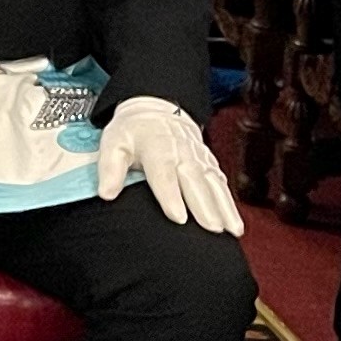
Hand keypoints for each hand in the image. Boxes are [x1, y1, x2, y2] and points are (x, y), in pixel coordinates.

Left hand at [95, 96, 242, 235]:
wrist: (156, 109)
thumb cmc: (133, 132)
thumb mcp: (113, 143)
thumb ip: (109, 169)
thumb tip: (106, 193)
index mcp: (157, 147)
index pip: (164, 173)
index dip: (171, 195)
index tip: (178, 217)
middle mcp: (182, 152)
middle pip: (195, 181)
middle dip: (205, 206)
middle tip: (212, 229)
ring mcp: (199, 158)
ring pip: (213, 183)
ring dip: (224, 207)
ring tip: (231, 230)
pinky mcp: (209, 164)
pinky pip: (221, 184)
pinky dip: (229, 203)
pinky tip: (234, 222)